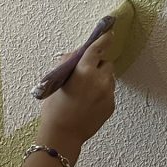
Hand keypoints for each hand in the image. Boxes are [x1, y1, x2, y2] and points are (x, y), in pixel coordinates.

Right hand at [37, 31, 115, 156]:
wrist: (63, 134)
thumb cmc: (54, 108)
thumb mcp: (55, 82)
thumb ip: (67, 65)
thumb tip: (75, 55)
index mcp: (84, 71)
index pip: (97, 49)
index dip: (103, 39)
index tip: (109, 32)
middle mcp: (100, 80)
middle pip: (106, 64)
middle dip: (98, 65)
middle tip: (84, 74)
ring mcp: (108, 94)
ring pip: (109, 79)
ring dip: (100, 79)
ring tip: (85, 92)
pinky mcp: (111, 106)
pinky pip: (109, 93)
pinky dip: (101, 93)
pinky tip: (88, 102)